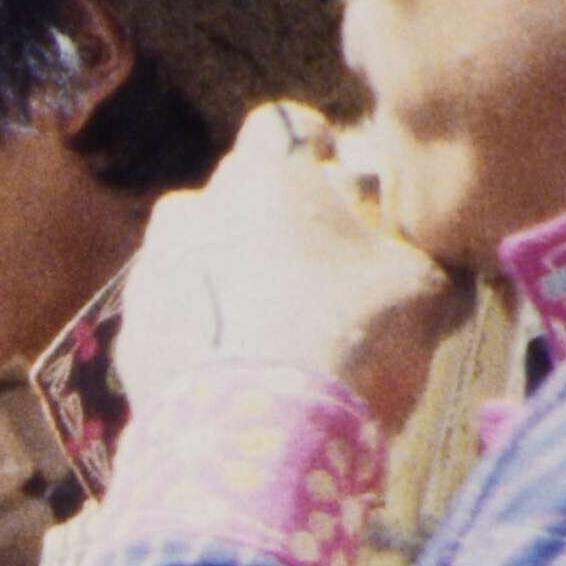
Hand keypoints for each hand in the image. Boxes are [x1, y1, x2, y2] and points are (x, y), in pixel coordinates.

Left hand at [117, 101, 469, 429]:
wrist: (257, 438)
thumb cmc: (350, 339)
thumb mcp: (420, 286)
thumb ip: (418, 253)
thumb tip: (435, 260)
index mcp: (262, 173)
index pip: (283, 126)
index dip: (313, 150)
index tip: (335, 182)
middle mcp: (192, 209)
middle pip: (235, 195)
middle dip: (268, 219)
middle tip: (311, 266)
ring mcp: (150, 274)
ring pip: (196, 254)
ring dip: (228, 274)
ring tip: (272, 327)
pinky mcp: (130, 338)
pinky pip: (173, 317)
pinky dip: (200, 331)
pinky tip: (236, 369)